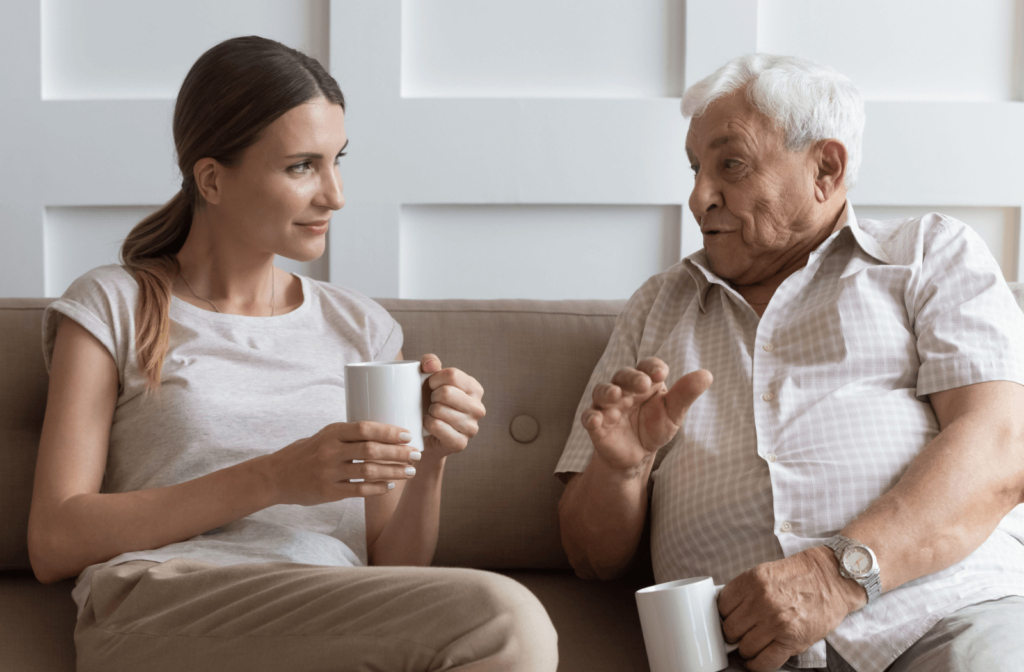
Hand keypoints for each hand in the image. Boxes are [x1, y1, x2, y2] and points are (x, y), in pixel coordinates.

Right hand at [264, 421, 420, 505]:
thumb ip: (349, 435)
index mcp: (331, 433)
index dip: (389, 432)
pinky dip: (378, 488)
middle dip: (398, 452)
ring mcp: (329, 473)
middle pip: (371, 450)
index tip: (408, 435)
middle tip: (416, 454)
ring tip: (410, 471)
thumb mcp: (325, 436)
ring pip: (368, 471)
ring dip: (394, 471)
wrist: (277, 476)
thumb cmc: (306, 453)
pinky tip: (391, 485)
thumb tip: (386, 432)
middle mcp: (330, 451)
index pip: (365, 428)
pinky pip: (359, 490)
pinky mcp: (328, 492)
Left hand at [420, 353, 485, 458]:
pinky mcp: (460, 443)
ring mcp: (472, 427)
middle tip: (432, 402)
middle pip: (446, 392)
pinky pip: (437, 426)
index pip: (451, 375)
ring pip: (440, 410)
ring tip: (432, 414)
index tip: (431, 386)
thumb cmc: (428, 401)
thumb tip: (432, 365)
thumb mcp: (429, 377)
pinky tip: (429, 425)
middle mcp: (478, 408)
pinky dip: (427, 424)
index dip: (434, 379)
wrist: (424, 433)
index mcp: (475, 389)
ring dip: (430, 411)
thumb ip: (430, 362)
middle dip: (432, 396)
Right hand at [581, 358, 711, 472]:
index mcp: (644, 382)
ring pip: (602, 391)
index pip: (647, 366)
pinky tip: (595, 420)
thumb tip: (707, 375)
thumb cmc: (655, 427)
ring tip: (616, 395)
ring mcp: (608, 406)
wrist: (637, 455)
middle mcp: (624, 389)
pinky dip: (590, 417)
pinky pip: (589, 417)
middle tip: (643, 384)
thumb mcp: (673, 412)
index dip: (652, 367)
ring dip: (607, 391)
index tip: (661, 373)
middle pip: (623, 375)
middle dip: (632, 378)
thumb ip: (686, 394)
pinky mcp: (597, 424)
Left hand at [719, 547, 865, 670]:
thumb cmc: (799, 576)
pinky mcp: (792, 641)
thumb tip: (725, 612)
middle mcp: (761, 602)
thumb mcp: (765, 573)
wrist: (832, 579)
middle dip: (733, 634)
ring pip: (745, 647)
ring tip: (751, 645)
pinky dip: (757, 664)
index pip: (722, 607)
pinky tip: (756, 660)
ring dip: (746, 649)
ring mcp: (776, 623)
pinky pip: (764, 661)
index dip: (724, 615)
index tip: (729, 619)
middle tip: (740, 633)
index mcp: (751, 581)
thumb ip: (744, 591)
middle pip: (730, 629)